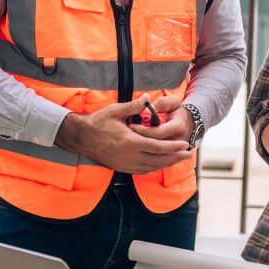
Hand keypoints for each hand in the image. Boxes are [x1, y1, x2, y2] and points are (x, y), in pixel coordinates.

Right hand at [55, 94, 192, 173]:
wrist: (80, 137)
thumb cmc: (98, 122)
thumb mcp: (115, 111)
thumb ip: (134, 106)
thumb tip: (148, 97)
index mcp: (130, 142)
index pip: (158, 147)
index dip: (173, 147)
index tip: (185, 144)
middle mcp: (129, 156)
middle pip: (158, 160)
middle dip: (175, 157)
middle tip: (189, 153)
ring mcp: (125, 164)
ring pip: (151, 167)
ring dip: (167, 164)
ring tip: (179, 159)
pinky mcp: (121, 167)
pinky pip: (142, 171)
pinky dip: (154, 168)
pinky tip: (161, 163)